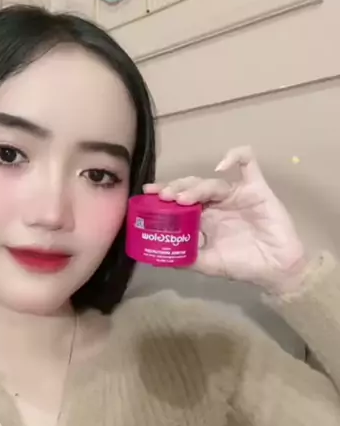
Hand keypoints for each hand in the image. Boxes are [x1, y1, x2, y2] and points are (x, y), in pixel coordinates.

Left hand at [143, 146, 307, 292]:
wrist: (277, 269)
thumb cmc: (243, 265)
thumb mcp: (209, 264)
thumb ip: (187, 258)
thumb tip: (158, 257)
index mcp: (204, 217)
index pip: (180, 198)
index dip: (165, 193)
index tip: (148, 194)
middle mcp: (217, 202)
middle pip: (191, 186)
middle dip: (175, 188)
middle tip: (163, 196)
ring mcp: (236, 194)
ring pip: (211, 181)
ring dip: (195, 187)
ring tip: (183, 198)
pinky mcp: (256, 189)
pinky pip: (248, 163)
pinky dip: (236, 156)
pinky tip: (221, 166)